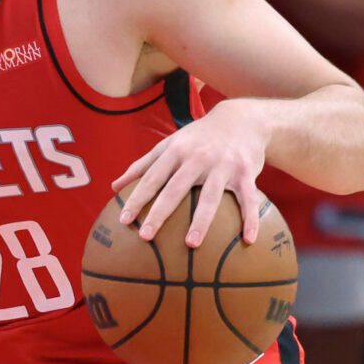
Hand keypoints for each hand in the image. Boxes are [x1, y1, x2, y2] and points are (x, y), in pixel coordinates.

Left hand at [112, 100, 269, 248]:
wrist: (242, 118)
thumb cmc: (199, 137)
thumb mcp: (169, 144)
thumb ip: (142, 165)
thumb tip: (113, 187)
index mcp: (176, 152)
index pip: (152, 179)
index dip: (137, 199)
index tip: (124, 221)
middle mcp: (198, 158)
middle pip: (176, 189)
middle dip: (160, 213)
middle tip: (145, 236)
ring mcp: (223, 165)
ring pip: (210, 197)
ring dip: (201, 221)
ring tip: (190, 244)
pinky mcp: (246, 172)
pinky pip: (248, 199)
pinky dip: (250, 219)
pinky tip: (248, 239)